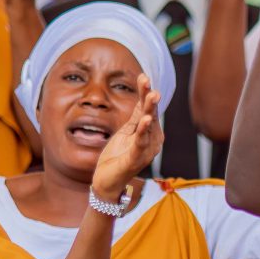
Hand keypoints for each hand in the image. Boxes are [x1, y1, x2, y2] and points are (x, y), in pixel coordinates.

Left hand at [89, 76, 163, 201]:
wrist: (107, 182)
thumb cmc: (117, 157)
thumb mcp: (126, 132)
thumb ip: (136, 116)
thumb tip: (143, 95)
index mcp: (150, 134)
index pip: (149, 109)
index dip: (145, 93)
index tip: (143, 76)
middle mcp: (152, 141)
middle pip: (152, 115)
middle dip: (151, 100)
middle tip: (151, 84)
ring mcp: (145, 151)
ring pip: (149, 127)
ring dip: (151, 111)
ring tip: (152, 96)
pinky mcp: (135, 160)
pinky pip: (141, 143)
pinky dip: (144, 131)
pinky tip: (146, 120)